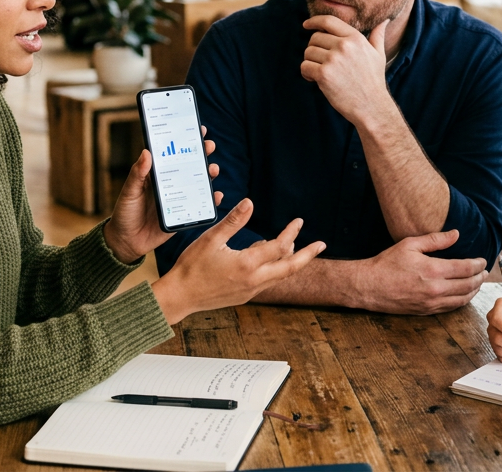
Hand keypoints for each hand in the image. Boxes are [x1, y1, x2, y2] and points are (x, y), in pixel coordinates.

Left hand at [103, 128, 219, 263]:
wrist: (127, 242)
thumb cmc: (124, 213)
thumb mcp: (129, 192)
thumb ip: (137, 174)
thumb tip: (147, 152)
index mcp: (157, 174)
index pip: (173, 153)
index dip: (186, 141)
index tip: (198, 129)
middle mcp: (170, 184)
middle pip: (190, 165)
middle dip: (202, 154)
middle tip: (209, 146)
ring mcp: (179, 198)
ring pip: (198, 183)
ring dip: (208, 175)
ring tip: (213, 169)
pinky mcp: (184, 214)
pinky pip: (201, 204)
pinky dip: (211, 200)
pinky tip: (217, 195)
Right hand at [152, 199, 325, 324]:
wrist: (179, 297)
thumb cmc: (192, 266)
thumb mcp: (211, 239)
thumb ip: (233, 221)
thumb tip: (250, 202)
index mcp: (247, 264)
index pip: (279, 246)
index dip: (291, 232)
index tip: (299, 221)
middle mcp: (254, 280)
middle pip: (290, 268)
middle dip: (308, 255)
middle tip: (322, 245)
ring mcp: (250, 291)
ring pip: (280, 277)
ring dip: (291, 262)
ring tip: (296, 248)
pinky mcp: (244, 297)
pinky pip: (267, 282)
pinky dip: (275, 270)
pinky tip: (268, 260)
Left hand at [300, 15, 390, 125]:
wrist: (372, 106)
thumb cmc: (374, 81)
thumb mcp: (378, 55)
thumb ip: (377, 36)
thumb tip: (384, 20)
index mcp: (355, 38)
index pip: (328, 21)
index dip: (314, 21)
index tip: (306, 25)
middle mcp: (344, 46)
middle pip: (315, 38)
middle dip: (314, 49)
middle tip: (320, 61)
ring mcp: (333, 60)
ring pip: (308, 52)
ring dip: (310, 62)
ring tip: (320, 72)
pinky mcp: (324, 74)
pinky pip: (304, 66)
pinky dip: (306, 73)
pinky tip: (314, 79)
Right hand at [350, 230, 485, 313]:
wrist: (369, 287)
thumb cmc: (387, 264)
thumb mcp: (410, 244)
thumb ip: (436, 240)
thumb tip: (456, 234)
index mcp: (433, 270)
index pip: (466, 268)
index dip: (478, 264)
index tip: (483, 260)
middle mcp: (435, 289)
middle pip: (468, 285)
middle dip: (480, 278)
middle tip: (485, 271)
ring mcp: (432, 302)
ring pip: (462, 299)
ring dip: (474, 290)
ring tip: (478, 282)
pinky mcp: (426, 311)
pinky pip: (451, 307)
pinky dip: (462, 300)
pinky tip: (464, 294)